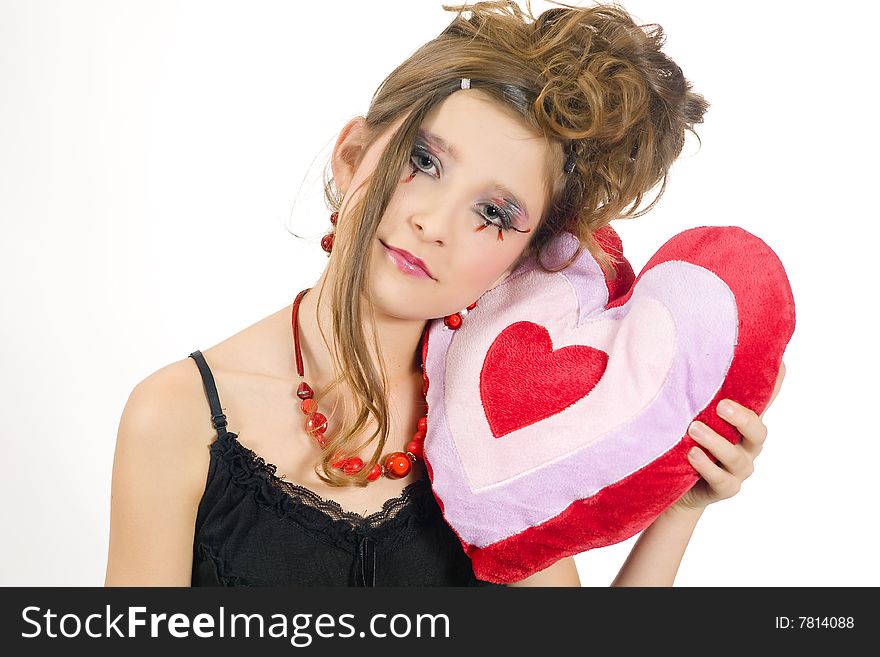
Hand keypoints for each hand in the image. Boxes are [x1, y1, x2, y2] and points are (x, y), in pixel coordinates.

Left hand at [673, 361, 785, 511]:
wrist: (680, 486)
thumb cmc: (693, 441)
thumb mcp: (701, 416)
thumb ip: (710, 393)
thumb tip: (720, 356)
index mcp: (745, 425)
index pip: (764, 403)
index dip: (774, 386)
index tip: (777, 365)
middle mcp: (747, 446)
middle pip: (757, 432)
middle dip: (742, 419)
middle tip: (721, 406)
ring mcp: (738, 470)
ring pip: (736, 457)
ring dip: (716, 442)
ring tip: (694, 429)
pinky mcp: (724, 488)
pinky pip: (721, 480)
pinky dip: (707, 466)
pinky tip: (692, 454)